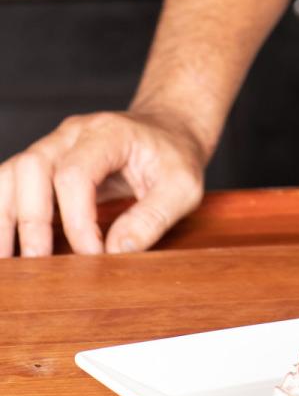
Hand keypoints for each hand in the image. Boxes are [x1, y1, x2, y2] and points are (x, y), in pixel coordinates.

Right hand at [0, 110, 205, 257]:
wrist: (169, 130)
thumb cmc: (174, 157)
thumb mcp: (183, 186)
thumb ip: (153, 217)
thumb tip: (116, 252)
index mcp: (109, 133)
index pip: (75, 173)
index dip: (76, 220)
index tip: (92, 256)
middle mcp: (74, 134)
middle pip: (32, 167)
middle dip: (33, 221)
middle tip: (40, 264)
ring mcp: (55, 145)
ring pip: (12, 173)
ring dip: (5, 218)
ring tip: (8, 261)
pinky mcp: (45, 163)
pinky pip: (12, 183)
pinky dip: (5, 213)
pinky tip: (8, 248)